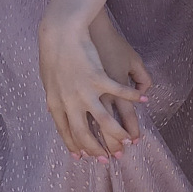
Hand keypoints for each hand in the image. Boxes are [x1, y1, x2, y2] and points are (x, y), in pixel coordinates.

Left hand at [37, 8, 145, 158]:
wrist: (60, 33)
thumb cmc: (53, 54)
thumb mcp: (48, 81)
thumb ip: (54, 99)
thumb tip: (55, 111)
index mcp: (57, 104)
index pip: (68, 132)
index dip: (78, 146)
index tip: (86, 157)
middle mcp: (71, 103)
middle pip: (86, 133)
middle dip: (99, 149)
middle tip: (111, 158)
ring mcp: (85, 91)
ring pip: (105, 120)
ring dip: (120, 132)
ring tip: (131, 139)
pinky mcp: (99, 77)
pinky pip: (119, 92)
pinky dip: (133, 98)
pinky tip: (144, 102)